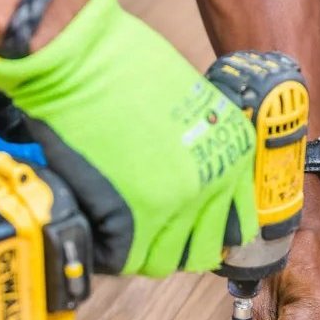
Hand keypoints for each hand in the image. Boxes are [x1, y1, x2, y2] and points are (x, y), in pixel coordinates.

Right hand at [0, 0, 257, 276]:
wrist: (81, 57)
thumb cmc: (125, 65)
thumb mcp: (191, 100)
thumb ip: (201, 146)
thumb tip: (191, 178)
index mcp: (232, 154)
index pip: (239, 222)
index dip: (214, 231)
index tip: (196, 231)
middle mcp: (212, 184)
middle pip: (204, 249)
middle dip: (178, 246)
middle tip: (154, 233)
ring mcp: (174, 204)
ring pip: (164, 261)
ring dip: (143, 251)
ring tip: (123, 230)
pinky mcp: (131, 217)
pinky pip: (124, 259)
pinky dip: (110, 251)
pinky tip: (100, 229)